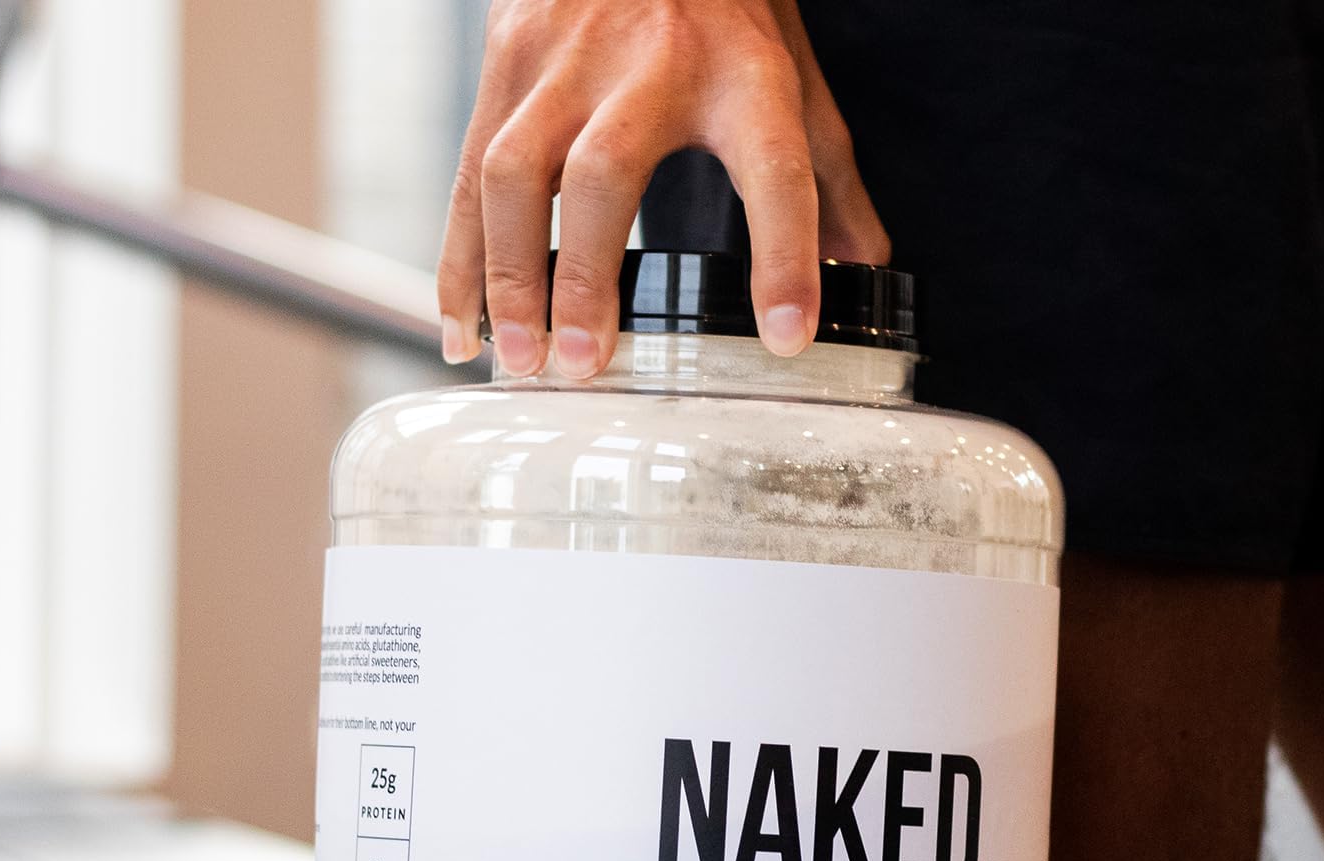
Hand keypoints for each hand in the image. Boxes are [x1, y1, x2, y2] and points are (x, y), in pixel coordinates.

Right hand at [437, 0, 889, 376]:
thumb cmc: (727, 9)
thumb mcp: (793, 79)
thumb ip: (828, 182)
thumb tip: (863, 274)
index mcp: (743, 71)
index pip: (774, 165)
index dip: (783, 253)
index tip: (786, 335)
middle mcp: (649, 59)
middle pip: (606, 171)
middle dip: (587, 276)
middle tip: (585, 363)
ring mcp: (564, 54)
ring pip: (513, 169)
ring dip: (510, 275)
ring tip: (522, 360)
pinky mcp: (506, 57)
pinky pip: (467, 173)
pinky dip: (460, 259)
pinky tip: (465, 328)